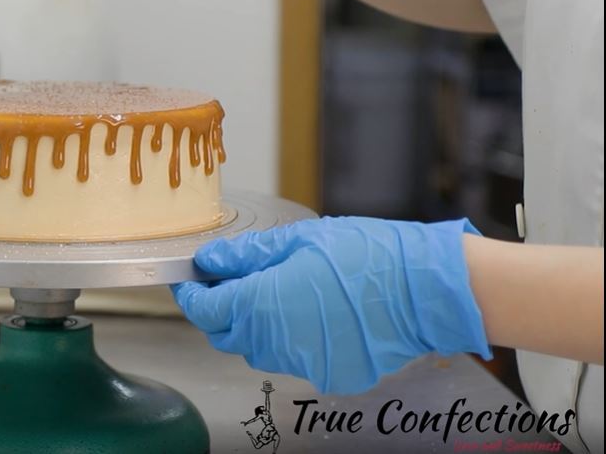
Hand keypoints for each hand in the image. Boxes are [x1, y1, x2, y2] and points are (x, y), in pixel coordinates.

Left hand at [173, 217, 490, 394]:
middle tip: (229, 282)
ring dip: (255, 325)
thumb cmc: (366, 256)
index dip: (191, 294)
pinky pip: (294, 359)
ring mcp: (302, 364)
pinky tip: (311, 313)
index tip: (190, 280)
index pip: (204, 310)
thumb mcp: (297, 240)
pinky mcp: (328, 375)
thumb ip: (245, 256)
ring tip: (277, 292)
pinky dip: (291, 339)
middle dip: (219, 311)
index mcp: (259, 306)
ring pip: (258, 349)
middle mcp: (275, 343)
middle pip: (226, 335)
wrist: (425, 289)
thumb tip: (209, 261)